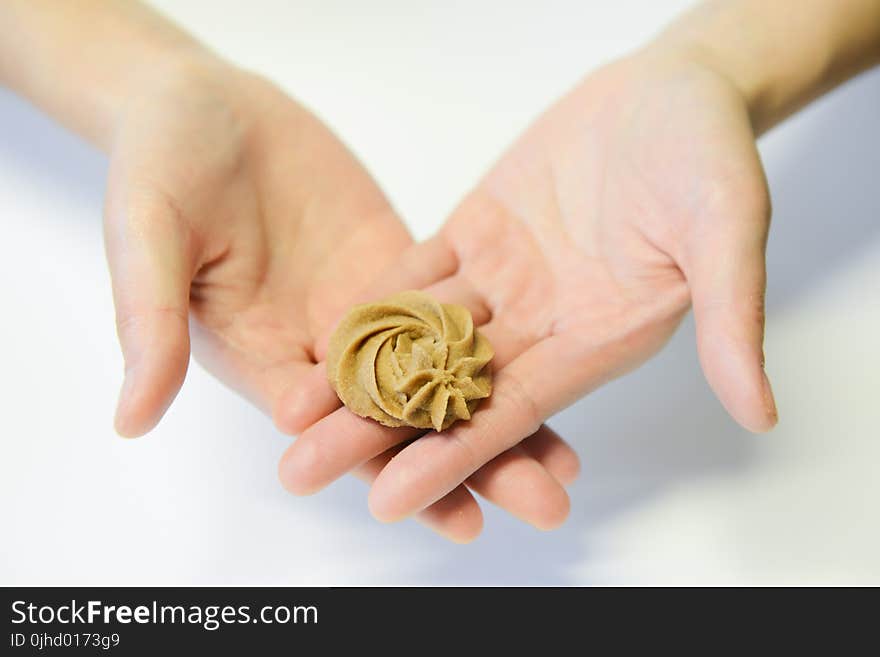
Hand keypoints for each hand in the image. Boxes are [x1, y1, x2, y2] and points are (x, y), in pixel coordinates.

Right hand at [104, 58, 578, 540]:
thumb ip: (152, 323)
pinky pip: (449, 304)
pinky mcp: (395, 262)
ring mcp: (366, 306)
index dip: (398, 478)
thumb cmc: (157, 169)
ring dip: (500, 412)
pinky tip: (546, 359)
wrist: (199, 107)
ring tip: (562, 459)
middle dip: (473, 462)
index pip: (338, 438)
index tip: (457, 519)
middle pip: (406, 419)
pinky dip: (491, 337)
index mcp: (264, 360)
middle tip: (539, 503)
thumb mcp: (147, 242)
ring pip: (439, 371)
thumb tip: (130, 419)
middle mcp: (322, 348)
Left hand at [278, 46, 776, 523]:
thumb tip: (763, 411)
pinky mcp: (476, 234)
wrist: (671, 90)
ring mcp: (503, 281)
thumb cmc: (708, 154)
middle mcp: (541, 324)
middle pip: (447, 390)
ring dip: (356, 374)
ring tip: (291, 412)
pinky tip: (324, 331)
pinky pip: (416, 274)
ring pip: (418, 338)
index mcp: (595, 340)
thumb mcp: (726, 228)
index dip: (452, 458)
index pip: (513, 414)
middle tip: (304, 470)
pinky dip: (374, 303)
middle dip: (376, 433)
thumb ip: (732, 315)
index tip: (389, 500)